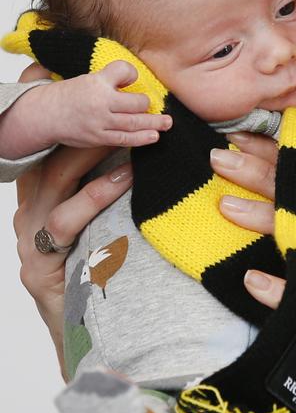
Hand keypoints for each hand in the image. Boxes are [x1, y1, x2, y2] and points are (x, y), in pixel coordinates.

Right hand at [14, 63, 133, 377]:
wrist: (91, 337)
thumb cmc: (102, 267)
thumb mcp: (107, 215)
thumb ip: (114, 179)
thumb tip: (149, 140)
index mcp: (42, 193)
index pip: (48, 142)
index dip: (60, 108)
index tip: (80, 75)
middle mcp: (30, 208)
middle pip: (47, 153)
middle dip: (77, 122)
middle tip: (117, 96)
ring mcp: (30, 236)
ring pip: (54, 181)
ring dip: (91, 152)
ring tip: (129, 134)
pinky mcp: (42, 262)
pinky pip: (68, 221)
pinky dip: (97, 195)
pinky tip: (125, 179)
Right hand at [39, 60, 171, 148]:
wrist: (46, 115)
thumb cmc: (71, 95)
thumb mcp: (89, 78)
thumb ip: (112, 77)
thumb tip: (136, 78)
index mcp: (97, 82)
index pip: (123, 71)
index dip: (131, 73)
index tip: (133, 77)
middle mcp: (100, 101)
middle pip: (136, 103)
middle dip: (150, 106)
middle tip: (164, 108)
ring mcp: (100, 122)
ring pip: (134, 123)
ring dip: (154, 124)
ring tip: (167, 124)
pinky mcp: (98, 137)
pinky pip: (124, 139)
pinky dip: (141, 138)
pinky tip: (153, 137)